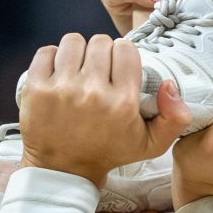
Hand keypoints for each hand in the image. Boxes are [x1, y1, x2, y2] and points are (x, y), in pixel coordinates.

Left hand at [19, 33, 191, 186]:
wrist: (64, 170)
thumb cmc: (108, 152)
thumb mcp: (152, 144)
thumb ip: (175, 118)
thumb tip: (169, 85)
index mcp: (122, 103)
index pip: (126, 49)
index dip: (122, 56)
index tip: (117, 70)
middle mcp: (93, 93)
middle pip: (100, 42)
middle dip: (100, 54)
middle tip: (97, 73)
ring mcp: (61, 89)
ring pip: (73, 42)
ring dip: (77, 53)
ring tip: (77, 71)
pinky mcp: (36, 89)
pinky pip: (46, 52)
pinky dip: (52, 59)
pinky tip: (58, 74)